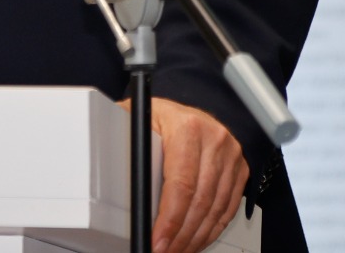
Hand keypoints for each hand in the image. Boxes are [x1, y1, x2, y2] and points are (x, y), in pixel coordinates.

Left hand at [121, 96, 248, 252]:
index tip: (157, 240)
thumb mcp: (137, 120)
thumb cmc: (161, 116)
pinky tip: (196, 238)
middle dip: (180, 236)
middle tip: (164, 251)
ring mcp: (230, 154)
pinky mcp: (240, 168)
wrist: (190, 107)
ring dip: (195, 237)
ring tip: (177, 250)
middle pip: (200, 202)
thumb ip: (125, 142)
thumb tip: (104, 172)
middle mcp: (214, 139)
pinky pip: (228, 207)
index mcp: (187, 128)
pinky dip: (212, 229)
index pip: (182, 184)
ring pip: (216, 209)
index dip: (170, 219)